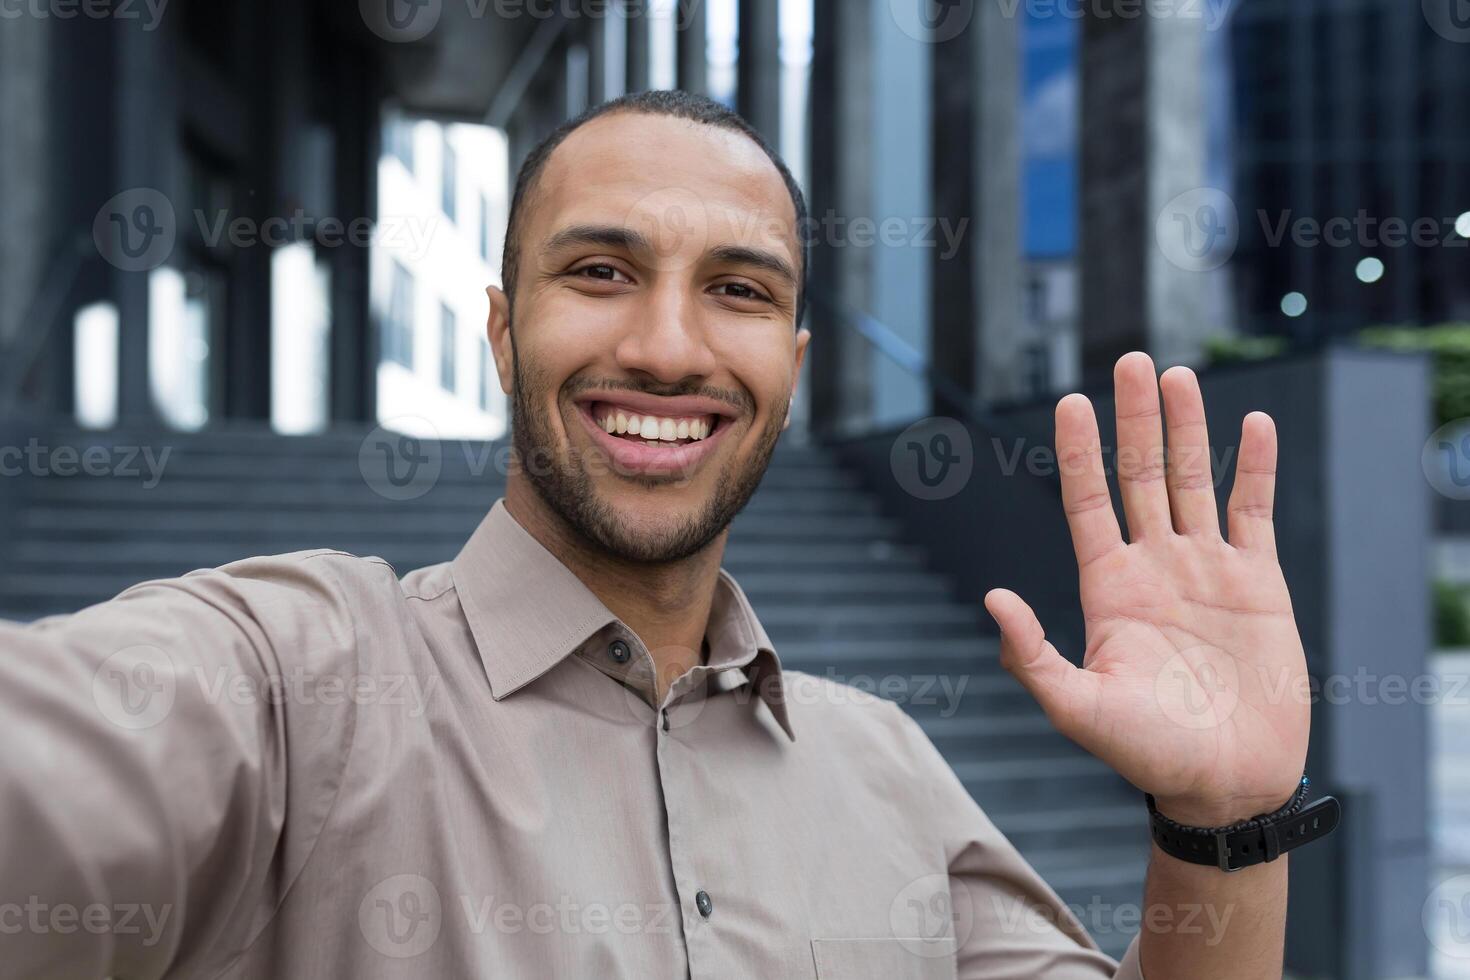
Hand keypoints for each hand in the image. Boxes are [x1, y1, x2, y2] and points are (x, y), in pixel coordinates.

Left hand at [983, 352, 1309, 826]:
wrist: (1226, 783)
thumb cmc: (1147, 754)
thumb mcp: (1077, 708)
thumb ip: (1032, 656)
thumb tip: (993, 597)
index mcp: (1109, 587)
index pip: (1088, 502)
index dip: (1079, 453)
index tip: (1070, 402)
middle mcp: (1154, 566)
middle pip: (1141, 476)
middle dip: (1135, 420)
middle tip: (1130, 359)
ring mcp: (1206, 569)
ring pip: (1193, 482)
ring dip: (1187, 428)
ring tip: (1176, 375)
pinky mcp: (1258, 583)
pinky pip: (1253, 512)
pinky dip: (1254, 468)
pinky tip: (1251, 424)